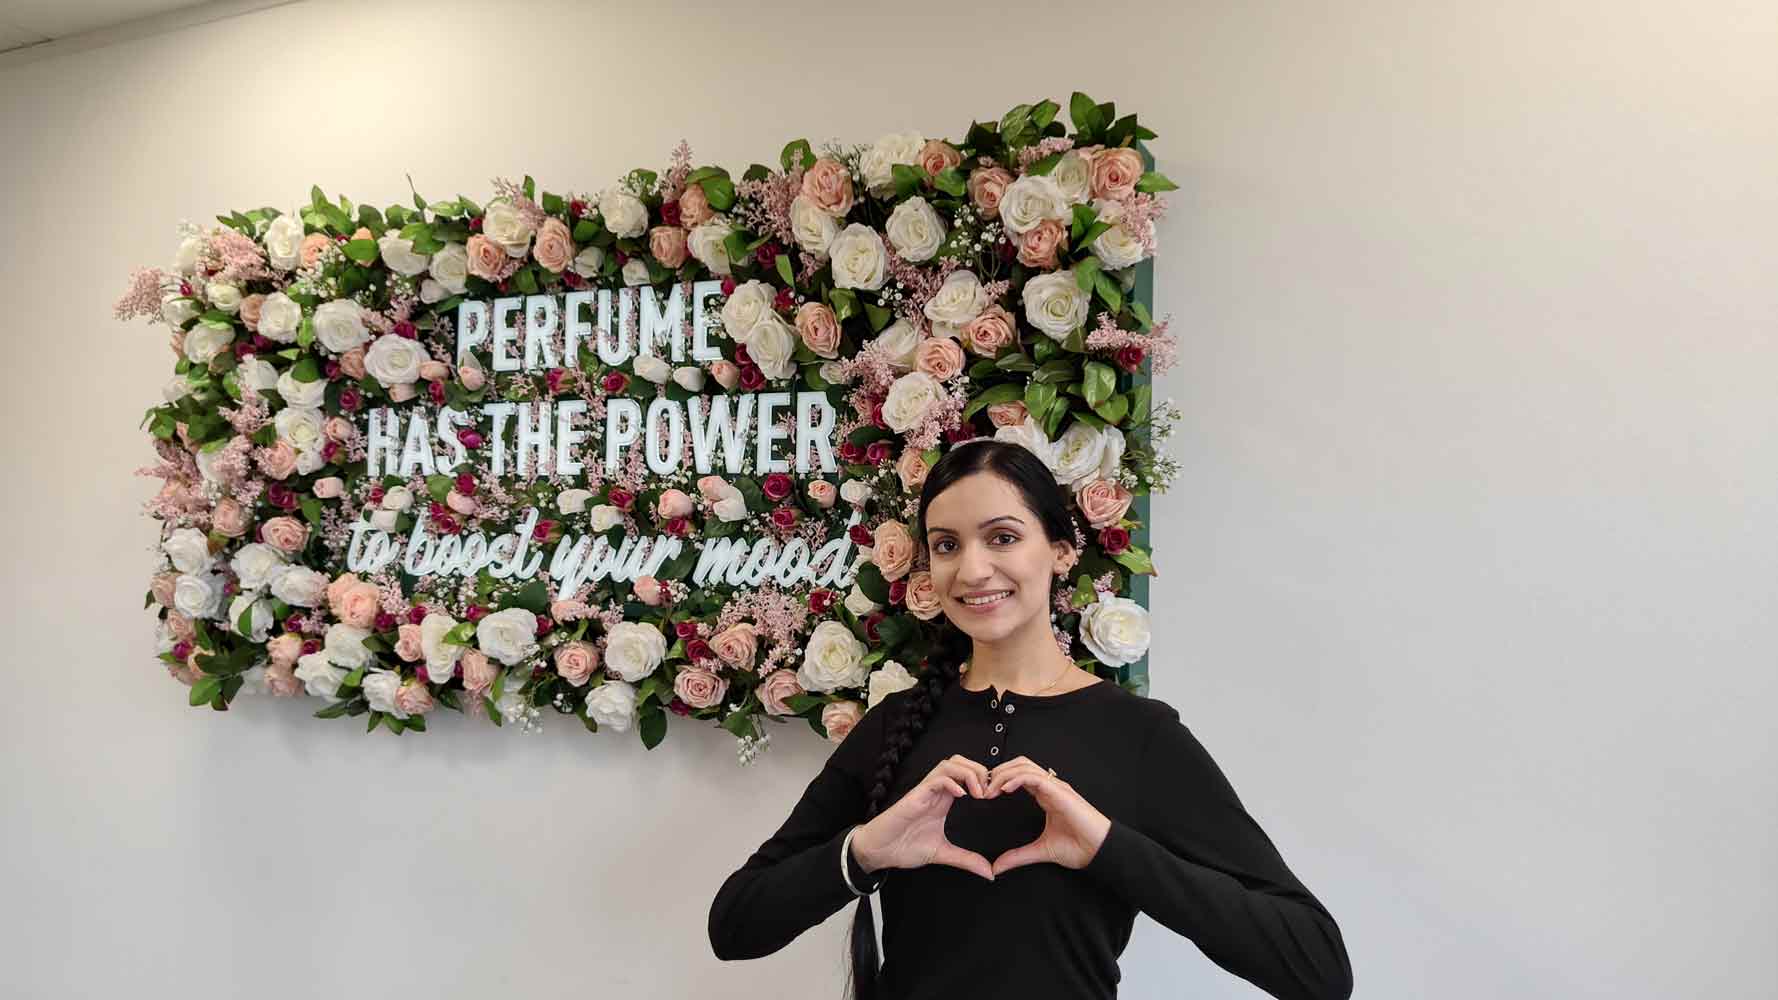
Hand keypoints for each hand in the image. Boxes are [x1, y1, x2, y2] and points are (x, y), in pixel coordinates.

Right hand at [854, 755, 996, 880]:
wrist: (879, 851)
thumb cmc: (904, 846)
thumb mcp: (942, 853)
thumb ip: (966, 859)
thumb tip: (989, 873)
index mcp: (943, 799)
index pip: (966, 774)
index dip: (983, 780)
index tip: (995, 797)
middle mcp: (935, 791)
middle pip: (960, 762)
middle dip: (980, 770)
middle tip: (990, 792)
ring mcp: (925, 791)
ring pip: (949, 764)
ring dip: (968, 773)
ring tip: (979, 793)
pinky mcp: (915, 796)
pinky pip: (936, 779)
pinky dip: (952, 782)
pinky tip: (962, 796)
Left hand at [982, 756, 1112, 876]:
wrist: (1100, 851)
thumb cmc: (1079, 847)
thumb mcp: (1041, 851)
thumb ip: (1018, 856)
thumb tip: (997, 866)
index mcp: (1046, 796)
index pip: (1019, 776)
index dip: (1000, 780)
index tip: (984, 794)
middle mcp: (1050, 787)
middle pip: (1019, 764)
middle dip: (998, 772)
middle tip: (981, 789)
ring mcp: (1056, 787)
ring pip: (1025, 766)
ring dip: (1003, 774)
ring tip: (989, 789)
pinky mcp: (1060, 792)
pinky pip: (1035, 777)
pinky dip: (1017, 779)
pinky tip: (1005, 789)